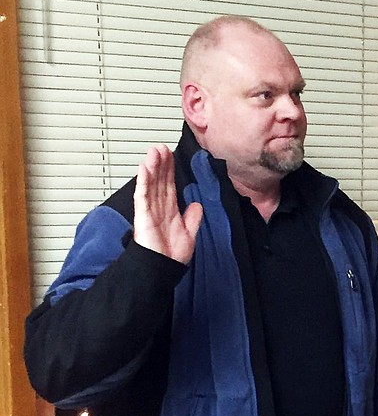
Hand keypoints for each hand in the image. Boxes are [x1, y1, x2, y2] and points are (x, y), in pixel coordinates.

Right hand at [134, 145, 202, 263]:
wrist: (163, 269)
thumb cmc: (172, 255)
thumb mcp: (189, 233)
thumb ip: (193, 218)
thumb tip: (197, 205)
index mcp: (170, 211)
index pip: (169, 185)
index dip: (169, 170)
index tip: (169, 155)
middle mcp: (159, 208)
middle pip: (159, 181)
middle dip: (161, 164)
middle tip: (160, 147)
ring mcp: (149, 210)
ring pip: (151, 184)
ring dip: (152, 167)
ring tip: (153, 152)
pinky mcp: (143, 216)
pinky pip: (143, 195)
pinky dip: (143, 182)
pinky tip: (144, 169)